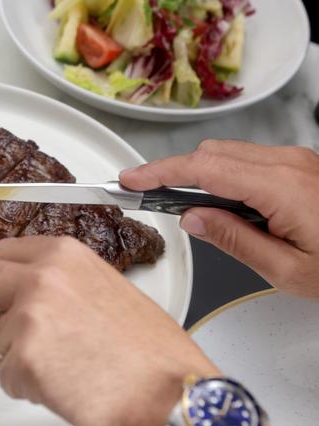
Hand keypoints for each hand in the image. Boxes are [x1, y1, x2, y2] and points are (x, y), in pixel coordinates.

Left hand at [0, 236, 217, 425]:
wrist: (168, 391)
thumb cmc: (144, 346)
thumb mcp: (97, 284)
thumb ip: (46, 273)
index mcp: (60, 254)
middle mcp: (40, 278)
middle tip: (6, 327)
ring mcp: (30, 318)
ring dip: (15, 355)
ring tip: (61, 360)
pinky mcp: (26, 362)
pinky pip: (4, 375)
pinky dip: (26, 384)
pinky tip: (63, 380)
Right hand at [120, 140, 318, 297]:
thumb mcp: (286, 270)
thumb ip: (233, 239)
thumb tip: (192, 219)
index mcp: (283, 188)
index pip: (205, 170)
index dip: (160, 172)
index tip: (130, 180)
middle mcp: (288, 165)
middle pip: (211, 154)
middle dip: (171, 172)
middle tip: (143, 195)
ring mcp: (295, 162)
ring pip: (226, 154)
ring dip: (194, 174)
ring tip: (175, 204)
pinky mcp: (297, 167)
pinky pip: (245, 161)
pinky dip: (218, 175)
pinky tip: (212, 202)